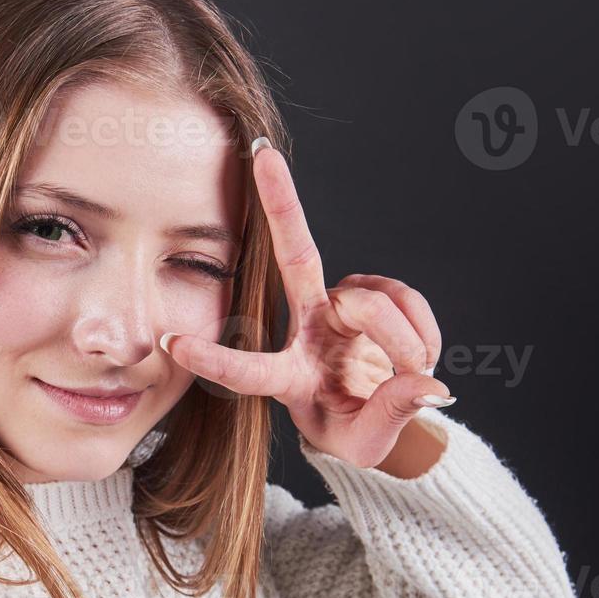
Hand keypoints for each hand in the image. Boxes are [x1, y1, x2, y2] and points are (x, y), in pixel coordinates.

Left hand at [161, 138, 454, 468]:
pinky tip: (420, 355)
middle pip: (294, 258)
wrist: (383, 419)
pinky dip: (423, 330)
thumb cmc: (357, 432)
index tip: (171, 342)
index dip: (213, 359)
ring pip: (375, 304)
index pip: (248, 369)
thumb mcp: (368, 443)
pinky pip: (406, 300)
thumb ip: (392, 415)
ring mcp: (339, 307)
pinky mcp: (373, 295)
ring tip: (411, 373)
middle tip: (262, 155)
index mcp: (287, 376)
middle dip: (281, 204)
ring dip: (403, 341)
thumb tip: (427, 385)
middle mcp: (306, 329)